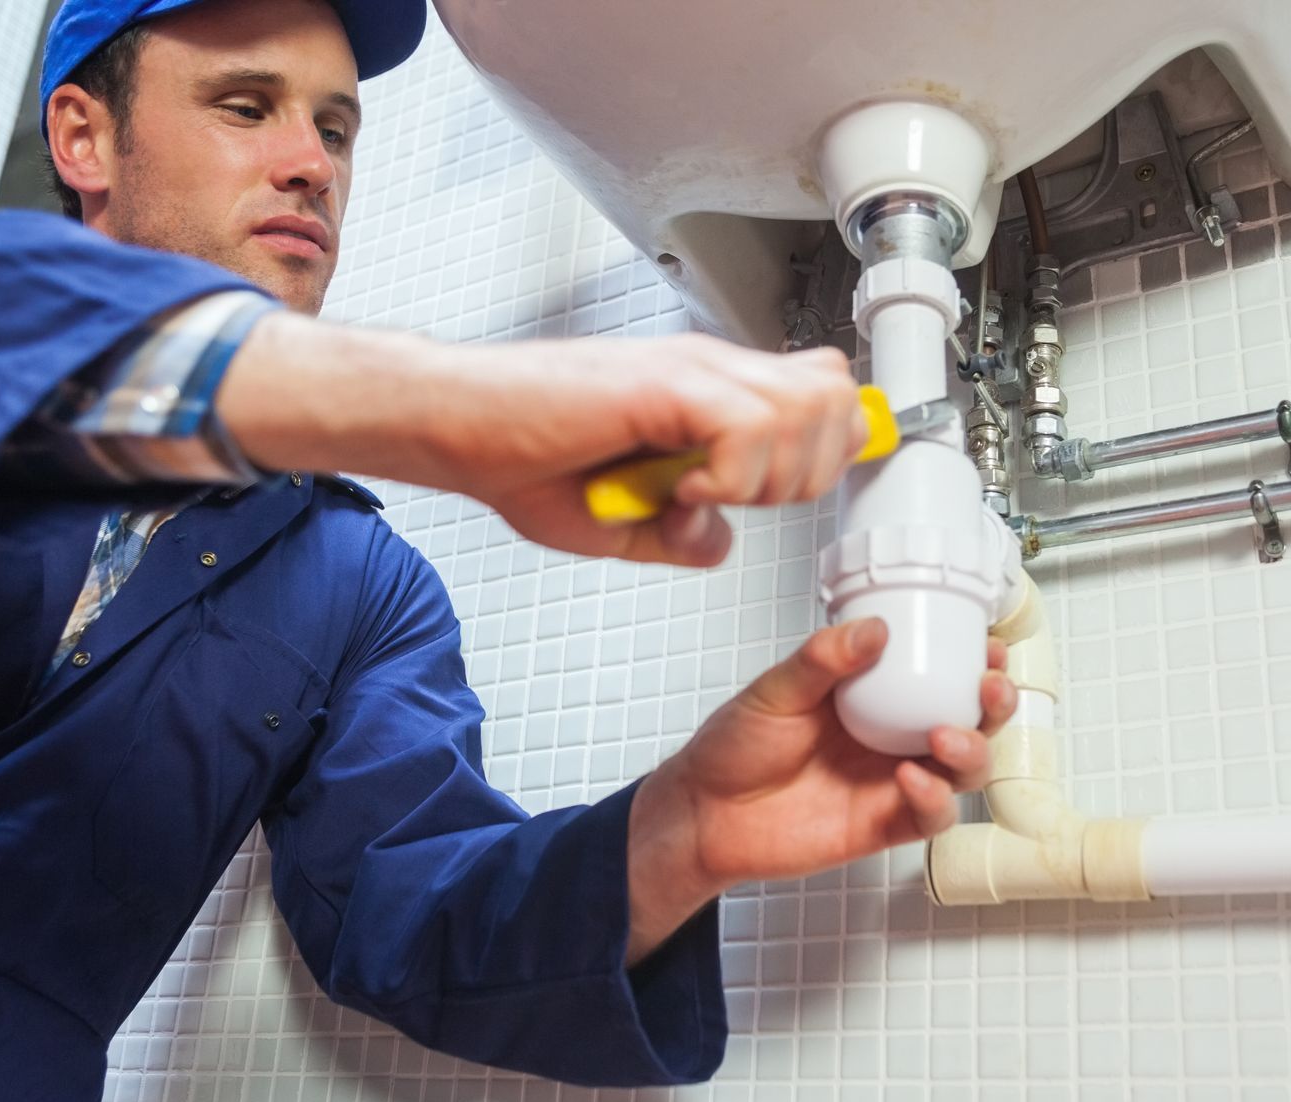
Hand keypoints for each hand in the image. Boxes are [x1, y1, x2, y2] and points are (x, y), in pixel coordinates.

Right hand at [219, 317, 865, 566]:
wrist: (457, 427)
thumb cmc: (521, 458)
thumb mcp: (618, 518)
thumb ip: (679, 534)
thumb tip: (718, 542)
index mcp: (709, 392)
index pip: (822, 393)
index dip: (824, 450)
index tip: (778, 495)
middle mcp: (711, 370)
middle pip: (834, 399)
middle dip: (808, 472)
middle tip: (742, 501)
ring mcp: (692, 370)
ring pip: (807, 408)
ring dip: (770, 475)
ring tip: (707, 494)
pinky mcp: (663, 383)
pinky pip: (749, 425)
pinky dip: (731, 475)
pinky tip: (683, 489)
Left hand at [623, 618, 1017, 963]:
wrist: (704, 813)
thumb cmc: (734, 748)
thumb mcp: (774, 690)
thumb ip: (823, 660)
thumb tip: (874, 629)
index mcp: (872, 696)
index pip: (938, 675)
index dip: (973, 662)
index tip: (988, 646)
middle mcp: (892, 738)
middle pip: (969, 722)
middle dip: (993, 707)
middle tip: (989, 689)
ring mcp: (891, 783)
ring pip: (962, 771)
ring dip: (972, 752)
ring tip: (946, 736)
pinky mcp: (883, 825)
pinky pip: (929, 816)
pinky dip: (932, 798)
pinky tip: (910, 778)